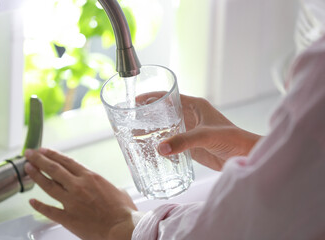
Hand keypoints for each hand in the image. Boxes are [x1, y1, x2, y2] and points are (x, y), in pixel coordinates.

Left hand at [24, 148, 136, 239]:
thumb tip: (107, 188)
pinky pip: (49, 210)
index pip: (66, 161)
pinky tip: (31, 202)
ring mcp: (71, 202)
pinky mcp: (67, 218)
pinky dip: (39, 206)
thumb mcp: (117, 190)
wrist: (121, 228)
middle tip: (29, 154)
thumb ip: (106, 187)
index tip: (44, 150)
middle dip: (39, 160)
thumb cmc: (123, 210)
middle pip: (54, 169)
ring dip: (36, 176)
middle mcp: (78, 186)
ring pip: (48, 186)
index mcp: (90, 177)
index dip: (53, 154)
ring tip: (27, 169)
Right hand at [138, 93, 260, 170]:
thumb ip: (184, 141)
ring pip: (166, 128)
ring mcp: (189, 131)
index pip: (169, 96)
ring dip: (153, 130)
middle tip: (131, 119)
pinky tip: (151, 148)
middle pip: (164, 112)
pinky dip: (161, 144)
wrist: (243, 155)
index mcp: (194, 105)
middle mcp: (190, 116)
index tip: (136, 100)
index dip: (152, 96)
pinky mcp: (190, 145)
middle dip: (149, 115)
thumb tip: (161, 148)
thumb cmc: (232, 138)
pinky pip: (172, 142)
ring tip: (136, 134)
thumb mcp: (207, 135)